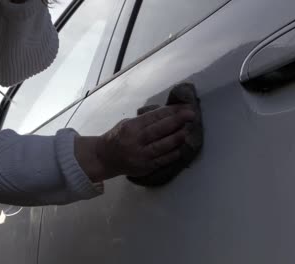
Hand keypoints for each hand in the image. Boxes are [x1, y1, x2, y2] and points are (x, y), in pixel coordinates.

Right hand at [75, 105, 195, 181]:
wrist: (104, 159)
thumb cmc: (118, 137)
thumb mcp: (127, 124)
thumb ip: (145, 121)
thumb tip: (169, 113)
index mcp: (130, 127)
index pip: (153, 117)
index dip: (170, 111)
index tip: (183, 107)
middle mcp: (135, 142)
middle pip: (158, 130)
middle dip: (176, 121)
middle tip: (191, 115)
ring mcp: (140, 156)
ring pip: (162, 146)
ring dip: (176, 138)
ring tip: (187, 130)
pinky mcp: (145, 168)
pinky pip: (162, 160)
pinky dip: (173, 154)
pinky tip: (181, 147)